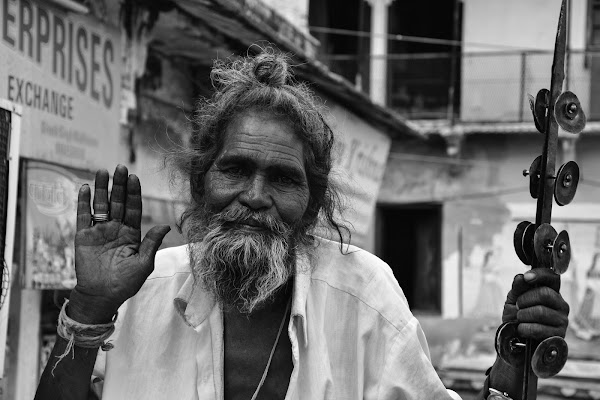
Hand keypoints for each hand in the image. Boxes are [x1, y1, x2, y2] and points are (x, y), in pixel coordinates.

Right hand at [68, 165, 170, 323]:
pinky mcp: (83, 237)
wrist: (102, 296)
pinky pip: (83, 216)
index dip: (133, 193)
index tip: (134, 177)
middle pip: (118, 202)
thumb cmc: (126, 283)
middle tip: (120, 167)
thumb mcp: (144, 264)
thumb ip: (152, 243)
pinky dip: (83, 202)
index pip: (133, 208)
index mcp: (131, 233)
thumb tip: (166, 225)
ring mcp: (99, 231)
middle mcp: (115, 229)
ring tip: (102, 171)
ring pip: (101, 205)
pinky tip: (84, 188)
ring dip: (101, 188)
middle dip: (119, 185)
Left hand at [502, 268, 569, 339]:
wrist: (515, 340)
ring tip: (519, 319)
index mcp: (551, 292)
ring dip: (523, 315)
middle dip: (525, 299)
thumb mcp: (513, 299)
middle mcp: (561, 304)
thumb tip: (521, 277)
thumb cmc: (516, 317)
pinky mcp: (559, 336)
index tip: (527, 277)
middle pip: (545, 294)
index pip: (553, 277)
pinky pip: (539, 328)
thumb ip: (518, 288)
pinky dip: (524, 328)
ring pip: (541, 311)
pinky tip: (521, 329)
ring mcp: (562, 320)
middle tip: (518, 306)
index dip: (540, 274)